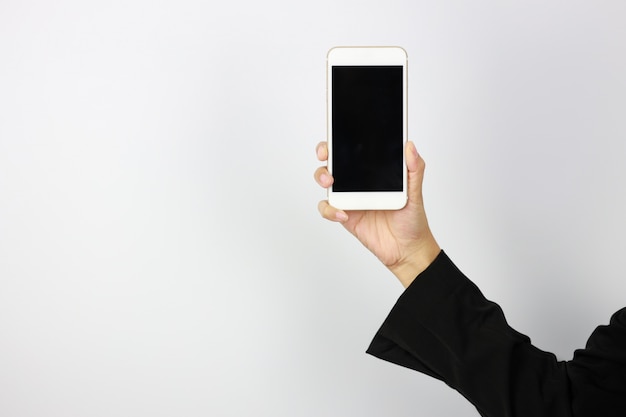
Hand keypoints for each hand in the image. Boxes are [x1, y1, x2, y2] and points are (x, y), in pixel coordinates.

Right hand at [314, 141, 440, 286]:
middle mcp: (359, 182)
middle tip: (327, 156)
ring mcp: (350, 198)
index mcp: (375, 171)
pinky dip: (330, 210)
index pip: (354, 149)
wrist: (408, 249)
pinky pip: (328, 209)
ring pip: (327, 183)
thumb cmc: (412, 220)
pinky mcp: (345, 216)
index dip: (341, 140)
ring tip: (331, 183)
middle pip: (334, 161)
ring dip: (322, 178)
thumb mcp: (416, 193)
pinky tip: (343, 214)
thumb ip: (414, 170)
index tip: (337, 136)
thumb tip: (410, 146)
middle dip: (325, 154)